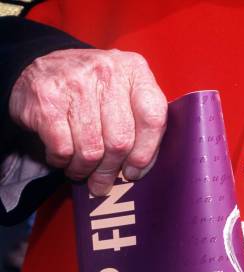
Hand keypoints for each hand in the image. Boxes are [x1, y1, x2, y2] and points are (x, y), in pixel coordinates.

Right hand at [9, 48, 166, 195]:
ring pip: (91, 149)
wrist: (41, 68)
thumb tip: (139, 169)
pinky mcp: (47, 98)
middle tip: (103, 183)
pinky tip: (62, 157)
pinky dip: (62, 161)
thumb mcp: (124, 93)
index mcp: (134, 70)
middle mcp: (108, 71)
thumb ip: (140, 122)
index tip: (134, 172)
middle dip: (111, 170)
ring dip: (85, 169)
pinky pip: (63, 148)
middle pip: (120, 140)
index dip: (146, 152)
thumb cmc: (92, 90)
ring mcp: (76, 82)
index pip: (153, 118)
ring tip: (81, 170)